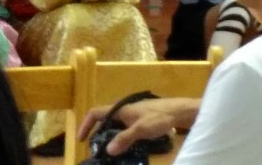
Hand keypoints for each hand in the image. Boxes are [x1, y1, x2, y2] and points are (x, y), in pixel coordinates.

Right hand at [79, 97, 195, 156]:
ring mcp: (131, 115)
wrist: (179, 112)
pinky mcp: (140, 120)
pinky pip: (124, 129)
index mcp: (118, 109)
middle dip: (97, 134)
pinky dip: (120, 138)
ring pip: (114, 126)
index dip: (85, 124)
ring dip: (109, 137)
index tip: (81, 140)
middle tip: (96, 150)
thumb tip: (108, 151)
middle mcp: (122, 110)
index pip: (94, 113)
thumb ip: (124, 139)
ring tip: (110, 152)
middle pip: (103, 121)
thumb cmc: (159, 118)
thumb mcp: (141, 130)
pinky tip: (127, 148)